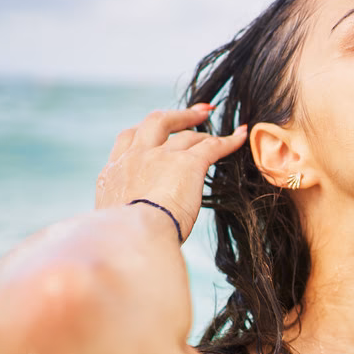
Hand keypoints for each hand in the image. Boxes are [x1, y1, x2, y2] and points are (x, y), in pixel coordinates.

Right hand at [95, 105, 246, 240]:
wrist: (131, 237)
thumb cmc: (121, 241)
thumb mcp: (114, 224)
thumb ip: (124, 215)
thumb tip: (134, 226)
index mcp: (113, 173)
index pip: (128, 141)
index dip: (144, 133)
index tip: (156, 133)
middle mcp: (135, 157)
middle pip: (156, 122)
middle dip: (178, 115)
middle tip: (198, 112)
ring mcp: (161, 156)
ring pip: (187, 135)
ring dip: (204, 132)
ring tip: (218, 134)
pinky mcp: (188, 163)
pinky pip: (213, 146)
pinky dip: (229, 141)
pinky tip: (240, 136)